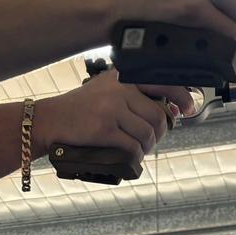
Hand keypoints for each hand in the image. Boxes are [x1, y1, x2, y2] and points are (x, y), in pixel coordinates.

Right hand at [34, 69, 194, 168]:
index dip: (181, 96)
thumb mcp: (105, 89)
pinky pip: (132, 147)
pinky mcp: (104, 129)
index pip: (163, 81)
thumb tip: (169, 110)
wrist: (48, 120)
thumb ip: (132, 94)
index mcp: (123, 76)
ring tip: (137, 149)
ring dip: (146, 147)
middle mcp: (120, 88)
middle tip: (150, 140)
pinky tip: (129, 158)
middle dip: (159, 133)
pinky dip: (134, 157)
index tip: (188, 108)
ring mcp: (112, 108)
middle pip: (159, 115)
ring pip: (148, 133)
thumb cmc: (78, 109)